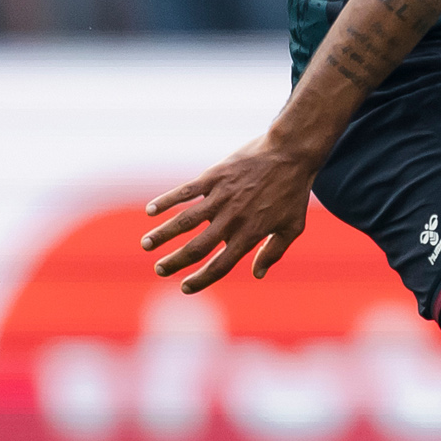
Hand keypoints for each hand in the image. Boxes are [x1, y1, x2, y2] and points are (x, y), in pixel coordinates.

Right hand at [139, 135, 322, 292]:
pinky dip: (167, 200)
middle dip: (175, 262)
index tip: (185, 288)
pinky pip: (186, 191)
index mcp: (249, 235)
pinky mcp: (215, 177)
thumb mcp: (292, 227)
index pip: (220, 265)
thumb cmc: (294, 191)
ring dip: (163, 234)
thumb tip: (257, 275)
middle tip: (159, 270)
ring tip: (146, 245)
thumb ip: (273, 252)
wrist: (291, 152)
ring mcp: (221, 197)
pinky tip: (150, 210)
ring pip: (185, 221)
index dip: (201, 280)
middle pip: (197, 248)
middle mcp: (232, 219)